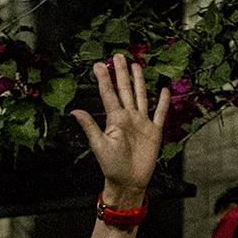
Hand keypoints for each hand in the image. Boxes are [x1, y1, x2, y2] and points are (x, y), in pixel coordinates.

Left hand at [71, 54, 169, 206]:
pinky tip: (163, 90)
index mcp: (115, 119)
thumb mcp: (99, 145)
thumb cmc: (111, 166)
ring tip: (136, 65)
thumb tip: (74, 111)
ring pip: (141, 97)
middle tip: (118, 55)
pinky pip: (159, 114)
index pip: (109, 94)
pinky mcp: (154, 132)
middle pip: (125, 90)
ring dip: (139, 81)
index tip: (98, 65)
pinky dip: (162, 102)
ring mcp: (142, 123)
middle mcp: (128, 117)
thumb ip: (89, 126)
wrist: (128, 181)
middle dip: (121, 73)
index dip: (104, 79)